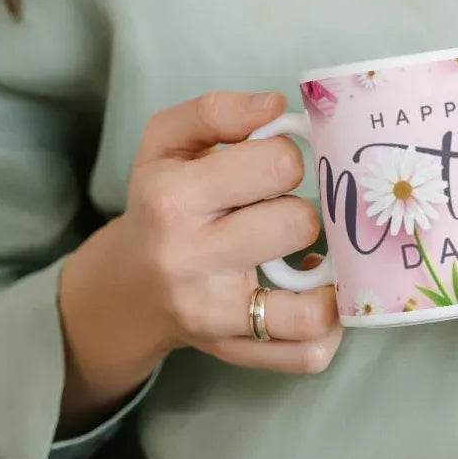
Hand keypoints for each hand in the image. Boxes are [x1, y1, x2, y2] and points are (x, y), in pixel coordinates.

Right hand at [58, 92, 340, 435]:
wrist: (130, 286)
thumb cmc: (159, 204)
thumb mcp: (166, 142)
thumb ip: (216, 111)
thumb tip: (274, 105)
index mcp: (173, 197)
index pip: (277, 164)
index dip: (287, 159)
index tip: (273, 169)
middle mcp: (190, 259)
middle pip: (299, 223)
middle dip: (302, 210)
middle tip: (282, 212)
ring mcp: (215, 315)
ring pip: (312, 305)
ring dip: (327, 274)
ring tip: (310, 256)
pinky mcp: (235, 351)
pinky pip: (308, 353)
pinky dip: (327, 326)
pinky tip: (316, 296)